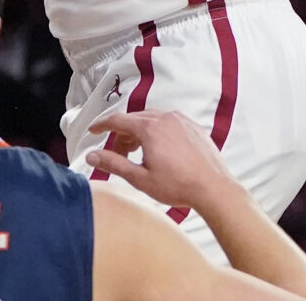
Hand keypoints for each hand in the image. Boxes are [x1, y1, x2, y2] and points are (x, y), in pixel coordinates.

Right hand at [84, 110, 240, 213]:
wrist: (213, 188)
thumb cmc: (178, 185)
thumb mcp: (140, 178)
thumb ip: (114, 164)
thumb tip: (92, 155)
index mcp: (150, 128)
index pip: (118, 120)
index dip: (102, 125)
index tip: (93, 130)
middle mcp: (165, 118)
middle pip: (134, 119)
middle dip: (122, 134)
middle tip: (117, 152)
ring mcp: (181, 120)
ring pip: (152, 119)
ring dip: (139, 132)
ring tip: (137, 152)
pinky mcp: (193, 126)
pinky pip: (168, 122)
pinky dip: (157, 131)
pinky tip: (158, 149)